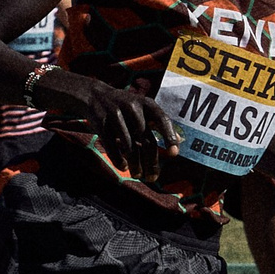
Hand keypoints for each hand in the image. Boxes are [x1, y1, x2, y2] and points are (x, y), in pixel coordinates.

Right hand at [33, 66, 178, 179]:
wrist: (95, 95)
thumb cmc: (125, 107)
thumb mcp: (143, 109)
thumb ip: (159, 123)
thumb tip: (179, 140)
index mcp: (146, 104)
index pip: (162, 119)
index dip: (169, 136)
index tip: (174, 153)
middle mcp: (132, 108)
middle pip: (146, 139)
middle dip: (151, 162)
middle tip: (153, 177)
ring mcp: (116, 115)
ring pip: (129, 146)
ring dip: (135, 164)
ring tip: (138, 175)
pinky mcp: (101, 123)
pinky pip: (111, 146)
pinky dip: (118, 159)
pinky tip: (123, 167)